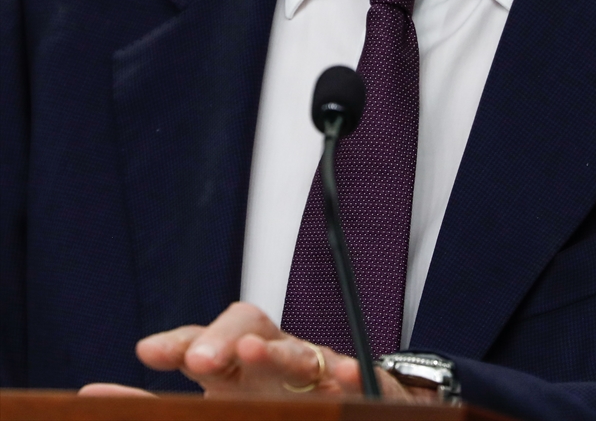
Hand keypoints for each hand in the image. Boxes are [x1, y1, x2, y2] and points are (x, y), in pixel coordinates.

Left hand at [79, 301, 437, 400]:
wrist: (346, 411)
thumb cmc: (269, 407)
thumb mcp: (213, 412)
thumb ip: (152, 406)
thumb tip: (89, 393)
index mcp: (233, 370)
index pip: (202, 342)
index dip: (179, 341)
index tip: (147, 352)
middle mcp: (271, 360)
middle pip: (248, 325)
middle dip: (223, 336)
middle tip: (198, 361)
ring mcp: (316, 370)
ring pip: (300, 347)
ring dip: (278, 348)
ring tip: (256, 353)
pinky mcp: (363, 385)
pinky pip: (363, 372)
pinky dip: (350, 371)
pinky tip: (342, 375)